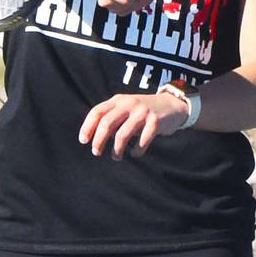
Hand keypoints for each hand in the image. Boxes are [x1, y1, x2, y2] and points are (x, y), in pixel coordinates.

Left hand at [79, 86, 193, 159]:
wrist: (172, 106)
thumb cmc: (142, 112)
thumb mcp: (125, 108)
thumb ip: (111, 117)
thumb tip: (93, 137)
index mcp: (118, 100)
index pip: (97, 112)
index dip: (87, 127)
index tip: (83, 141)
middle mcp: (129, 103)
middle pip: (107, 123)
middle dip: (99, 140)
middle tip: (96, 152)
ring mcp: (142, 112)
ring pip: (122, 135)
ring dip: (116, 150)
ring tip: (116, 157)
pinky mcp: (155, 122)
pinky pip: (142, 141)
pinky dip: (136, 151)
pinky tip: (135, 153)